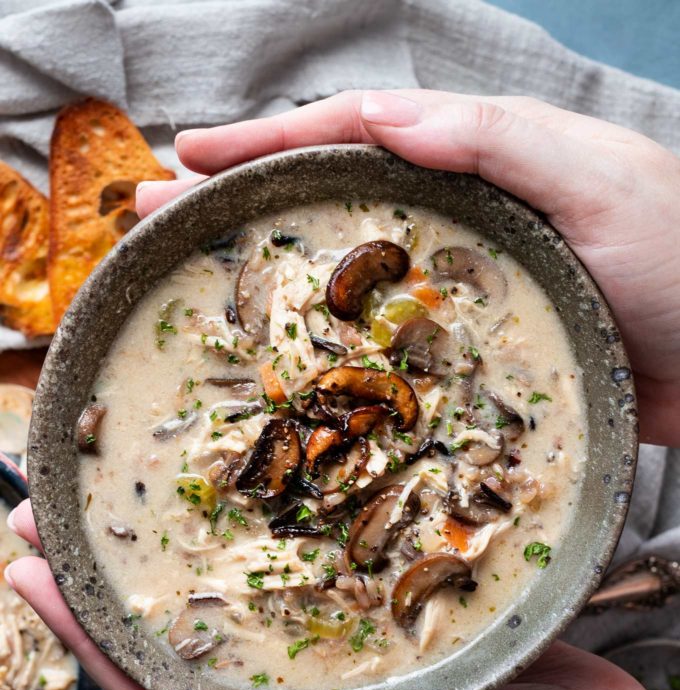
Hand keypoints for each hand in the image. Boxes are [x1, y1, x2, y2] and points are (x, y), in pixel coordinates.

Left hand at [5, 499, 679, 689]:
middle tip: (61, 510)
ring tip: (141, 493)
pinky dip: (284, 540)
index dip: (85, 631)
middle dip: (116, 576)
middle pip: (185, 631)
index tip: (30, 568)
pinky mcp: (395, 626)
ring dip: (189, 548)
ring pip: (248, 598)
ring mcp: (346, 663)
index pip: (153, 688)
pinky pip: (322, 580)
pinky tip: (269, 496)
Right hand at [138, 89, 679, 446]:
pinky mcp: (465, 357)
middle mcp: (453, 224)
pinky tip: (285, 373)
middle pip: (328, 206)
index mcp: (475, 164)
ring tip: (197, 290)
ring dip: (270, 281)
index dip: (265, 144)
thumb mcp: (597, 177)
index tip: (187, 157)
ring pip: (344, 281)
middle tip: (154, 220)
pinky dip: (330, 356)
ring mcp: (453, 294)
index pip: (351, 138)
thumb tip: (382, 116)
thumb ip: (492, 141)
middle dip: (240, 206)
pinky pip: (382, 352)